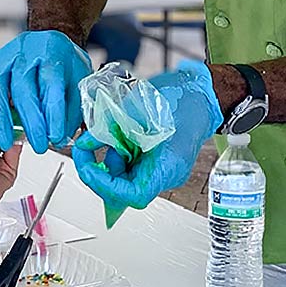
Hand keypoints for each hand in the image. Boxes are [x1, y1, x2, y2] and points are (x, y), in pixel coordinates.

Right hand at [0, 29, 91, 151]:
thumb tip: (59, 137)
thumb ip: (71, 110)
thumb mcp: (79, 84)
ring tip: (6, 142)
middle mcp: (27, 51)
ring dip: (0, 117)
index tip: (55, 136)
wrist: (53, 44)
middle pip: (23, 87)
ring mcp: (5, 55)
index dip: (54, 113)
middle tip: (38, 145)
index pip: (52, 84)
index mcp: (53, 52)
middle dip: (30, 121)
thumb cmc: (66, 67)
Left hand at [70, 60, 223, 209]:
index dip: (105, 185)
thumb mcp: (137, 109)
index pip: (132, 195)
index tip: (89, 167)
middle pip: (126, 190)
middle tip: (89, 151)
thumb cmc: (180, 98)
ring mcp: (163, 169)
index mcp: (168, 167)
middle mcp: (167, 174)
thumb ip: (108, 129)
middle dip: (103, 171)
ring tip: (111, 136)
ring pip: (127, 179)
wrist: (201, 91)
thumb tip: (84, 143)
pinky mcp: (158, 162)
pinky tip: (121, 137)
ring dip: (111, 161)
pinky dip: (120, 154)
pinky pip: (133, 167)